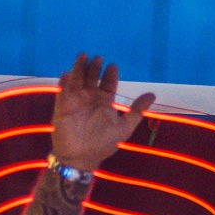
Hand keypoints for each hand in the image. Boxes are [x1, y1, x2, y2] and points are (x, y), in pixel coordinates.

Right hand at [51, 54, 156, 170]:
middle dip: (95, 67)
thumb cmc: (103, 144)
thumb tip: (152, 94)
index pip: (108, 84)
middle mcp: (90, 99)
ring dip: (79, 68)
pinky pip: (62, 91)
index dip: (110, 75)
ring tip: (83, 56)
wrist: (81, 158)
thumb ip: (137, 111)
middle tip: (98, 57)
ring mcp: (76, 101)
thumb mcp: (124, 128)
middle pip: (92, 78)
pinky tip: (66, 75)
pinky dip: (64, 83)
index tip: (113, 65)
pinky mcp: (62, 107)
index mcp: (104, 103)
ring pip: (77, 80)